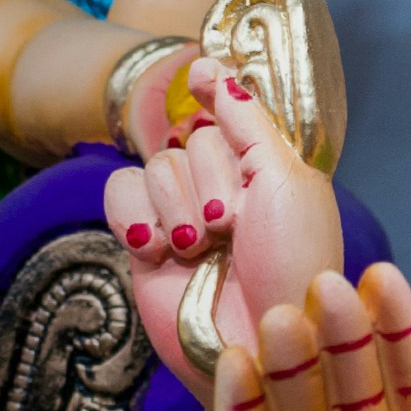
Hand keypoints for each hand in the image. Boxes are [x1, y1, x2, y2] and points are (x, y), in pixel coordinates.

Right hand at [102, 61, 341, 394]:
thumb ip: (247, 121)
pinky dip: (136, 216)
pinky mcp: (143, 243)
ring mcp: (181, 216)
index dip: (215, 92)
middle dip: (213, 178)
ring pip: (154, 163)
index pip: (230, 110)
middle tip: (232, 224)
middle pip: (190, 136)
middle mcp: (225, 188)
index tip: (202, 76)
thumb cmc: (291, 264)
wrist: (256, 341)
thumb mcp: (285, 180)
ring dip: (179, 205)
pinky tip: (158, 249)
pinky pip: (119, 192)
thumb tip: (209, 68)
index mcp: (270, 171)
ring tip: (202, 249)